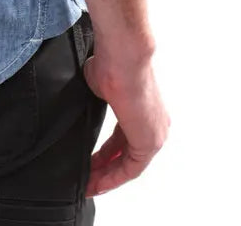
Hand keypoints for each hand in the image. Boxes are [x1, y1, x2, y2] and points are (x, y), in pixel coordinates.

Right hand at [82, 46, 169, 197]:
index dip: (105, 155)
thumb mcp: (100, 85)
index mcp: (144, 110)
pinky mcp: (149, 141)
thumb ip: (99, 99)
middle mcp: (155, 125)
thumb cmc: (111, 62)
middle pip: (126, 157)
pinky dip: (113, 178)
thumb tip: (89, 100)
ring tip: (87, 185)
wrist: (122, 55)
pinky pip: (131, 169)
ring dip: (106, 177)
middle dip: (104, 170)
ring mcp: (154, 134)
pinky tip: (96, 183)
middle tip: (86, 180)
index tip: (89, 163)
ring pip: (129, 166)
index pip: (123, 141)